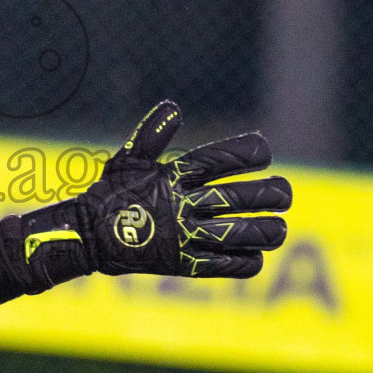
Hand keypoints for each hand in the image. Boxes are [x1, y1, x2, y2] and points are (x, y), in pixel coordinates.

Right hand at [10, 101, 290, 284]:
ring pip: (240, 233)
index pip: (220, 160)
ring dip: (268, 230)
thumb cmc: (112, 194)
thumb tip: (173, 107)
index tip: (264, 153)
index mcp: (172, 176)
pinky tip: (257, 254)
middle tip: (284, 194)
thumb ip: (153, 133)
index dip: (248, 153)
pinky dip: (247, 259)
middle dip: (271, 194)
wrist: (88, 238)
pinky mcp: (183, 265)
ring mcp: (184, 237)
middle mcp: (182, 206)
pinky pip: (225, 265)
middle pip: (240, 197)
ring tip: (279, 227)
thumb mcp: (129, 159)